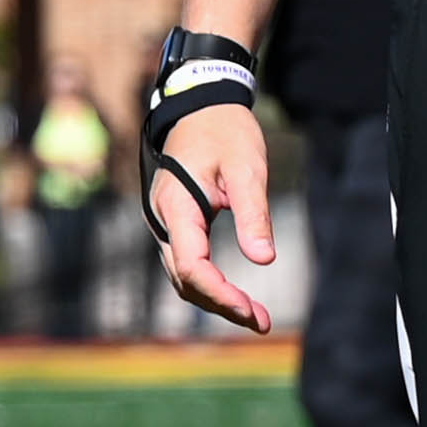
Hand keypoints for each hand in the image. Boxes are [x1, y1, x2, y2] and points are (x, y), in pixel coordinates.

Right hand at [150, 105, 276, 332]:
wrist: (200, 105)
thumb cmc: (225, 131)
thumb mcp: (247, 168)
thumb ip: (254, 214)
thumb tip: (264, 260)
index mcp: (177, 205)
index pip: (191, 265)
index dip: (220, 293)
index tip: (252, 311)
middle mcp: (162, 217)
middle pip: (183, 277)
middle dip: (220, 304)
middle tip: (262, 322)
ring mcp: (164, 220)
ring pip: (182, 274)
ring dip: (214, 297)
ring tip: (255, 315)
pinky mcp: (174, 220)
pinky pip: (185, 260)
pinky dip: (208, 282)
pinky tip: (234, 292)